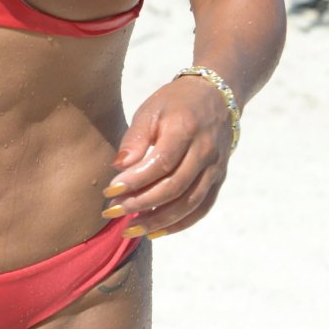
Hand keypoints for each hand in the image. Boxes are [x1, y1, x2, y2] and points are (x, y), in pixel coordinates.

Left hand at [101, 77, 234, 238]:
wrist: (216, 96)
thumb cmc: (175, 103)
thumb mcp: (150, 110)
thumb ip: (135, 139)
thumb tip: (118, 169)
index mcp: (186, 129)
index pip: (161, 163)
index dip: (135, 180)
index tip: (110, 191)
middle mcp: (205, 151)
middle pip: (174, 187)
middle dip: (141, 204)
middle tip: (114, 211)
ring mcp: (215, 167)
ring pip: (189, 203)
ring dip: (158, 221)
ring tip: (130, 229)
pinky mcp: (219, 179)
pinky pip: (202, 208)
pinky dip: (179, 224)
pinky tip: (156, 231)